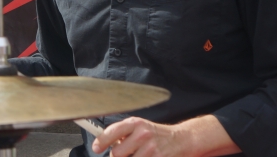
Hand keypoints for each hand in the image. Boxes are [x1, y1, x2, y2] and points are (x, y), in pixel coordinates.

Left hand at [91, 116, 238, 156]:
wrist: (180, 139)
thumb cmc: (155, 134)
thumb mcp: (138, 127)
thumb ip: (122, 133)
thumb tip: (103, 142)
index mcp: (135, 123)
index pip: (112, 131)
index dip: (101, 141)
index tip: (96, 147)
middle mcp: (142, 134)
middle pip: (117, 153)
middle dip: (117, 155)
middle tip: (124, 153)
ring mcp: (151, 149)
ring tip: (138, 154)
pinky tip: (145, 156)